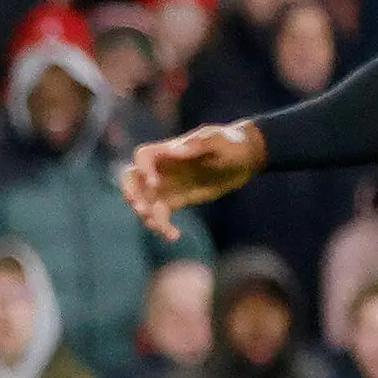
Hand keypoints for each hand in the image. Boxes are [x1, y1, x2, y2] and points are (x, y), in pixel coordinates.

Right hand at [118, 121, 262, 238]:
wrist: (246, 157)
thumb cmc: (233, 143)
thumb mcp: (220, 141)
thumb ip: (199, 143)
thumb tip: (177, 149)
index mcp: (169, 150)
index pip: (143, 156)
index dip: (143, 170)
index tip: (155, 183)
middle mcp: (163, 168)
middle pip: (132, 178)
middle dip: (131, 194)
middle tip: (142, 209)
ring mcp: (169, 185)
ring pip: (145, 201)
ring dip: (147, 216)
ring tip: (165, 229)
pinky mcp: (177, 200)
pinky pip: (160, 215)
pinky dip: (162, 227)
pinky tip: (175, 236)